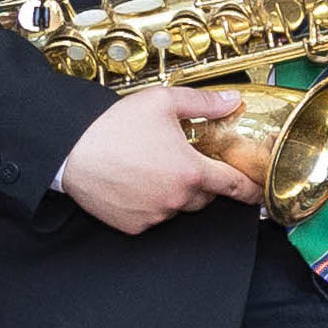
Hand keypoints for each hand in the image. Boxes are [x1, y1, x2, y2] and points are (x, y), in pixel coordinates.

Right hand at [59, 87, 245, 233]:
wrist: (68, 149)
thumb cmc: (113, 125)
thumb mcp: (162, 102)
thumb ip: (203, 103)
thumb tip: (232, 101)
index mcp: (191, 171)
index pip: (234, 186)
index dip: (250, 190)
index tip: (260, 194)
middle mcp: (176, 198)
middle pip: (204, 196)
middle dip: (200, 181)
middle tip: (179, 160)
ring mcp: (155, 215)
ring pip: (178, 207)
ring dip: (175, 193)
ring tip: (151, 169)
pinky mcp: (133, 226)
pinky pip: (153, 218)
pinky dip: (150, 205)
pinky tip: (135, 184)